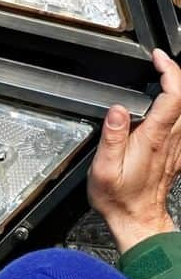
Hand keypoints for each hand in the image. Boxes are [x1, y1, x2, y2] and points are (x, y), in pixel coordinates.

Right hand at [88, 48, 180, 254]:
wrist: (136, 220)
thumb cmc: (120, 198)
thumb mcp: (105, 169)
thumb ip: (112, 136)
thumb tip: (118, 109)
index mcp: (153, 137)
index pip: (174, 93)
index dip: (169, 70)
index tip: (158, 58)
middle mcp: (170, 138)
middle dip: (175, 74)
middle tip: (160, 65)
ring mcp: (177, 145)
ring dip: (178, 90)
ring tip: (164, 80)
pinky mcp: (177, 153)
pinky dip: (178, 108)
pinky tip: (167, 107)